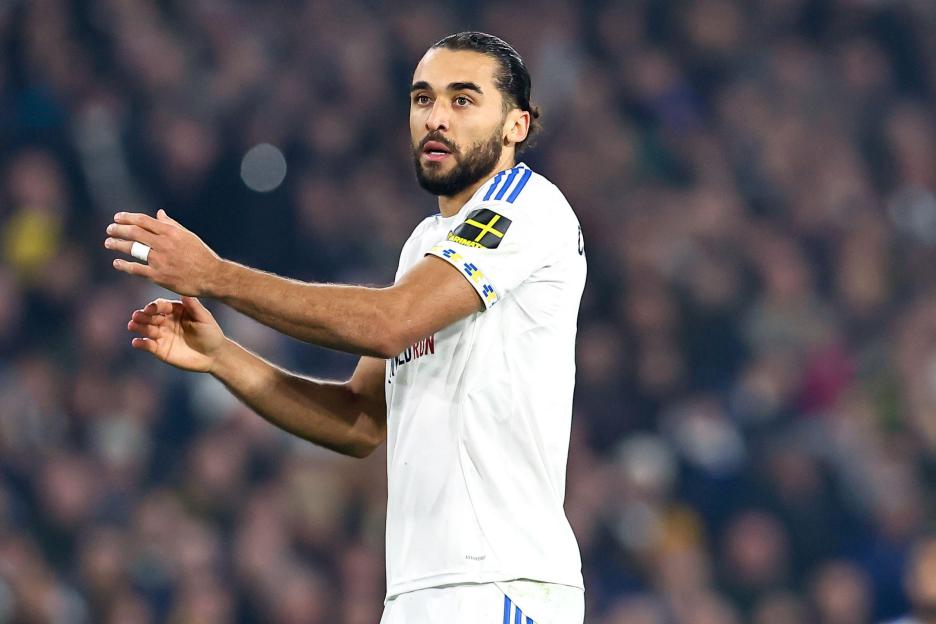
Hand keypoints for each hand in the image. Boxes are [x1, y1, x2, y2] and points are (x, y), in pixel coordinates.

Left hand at [105, 209, 222, 295]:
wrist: (211, 276)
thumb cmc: (201, 255)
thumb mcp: (188, 236)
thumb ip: (171, 224)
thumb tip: (158, 213)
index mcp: (171, 232)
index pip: (143, 221)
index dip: (127, 218)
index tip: (117, 218)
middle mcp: (163, 244)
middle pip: (134, 233)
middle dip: (118, 229)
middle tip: (109, 229)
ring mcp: (160, 260)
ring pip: (132, 249)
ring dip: (117, 244)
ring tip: (108, 243)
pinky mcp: (158, 276)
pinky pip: (136, 269)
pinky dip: (124, 265)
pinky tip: (117, 263)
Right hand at [128, 296, 225, 372]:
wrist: (214, 355)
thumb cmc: (211, 334)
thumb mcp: (205, 319)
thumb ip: (194, 306)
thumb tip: (185, 293)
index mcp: (176, 310)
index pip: (162, 305)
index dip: (155, 306)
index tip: (151, 308)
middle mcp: (166, 321)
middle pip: (151, 316)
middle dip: (143, 315)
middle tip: (136, 316)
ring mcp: (162, 335)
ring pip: (146, 329)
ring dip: (138, 327)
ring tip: (132, 325)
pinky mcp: (160, 349)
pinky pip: (148, 345)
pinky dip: (141, 343)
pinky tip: (137, 342)